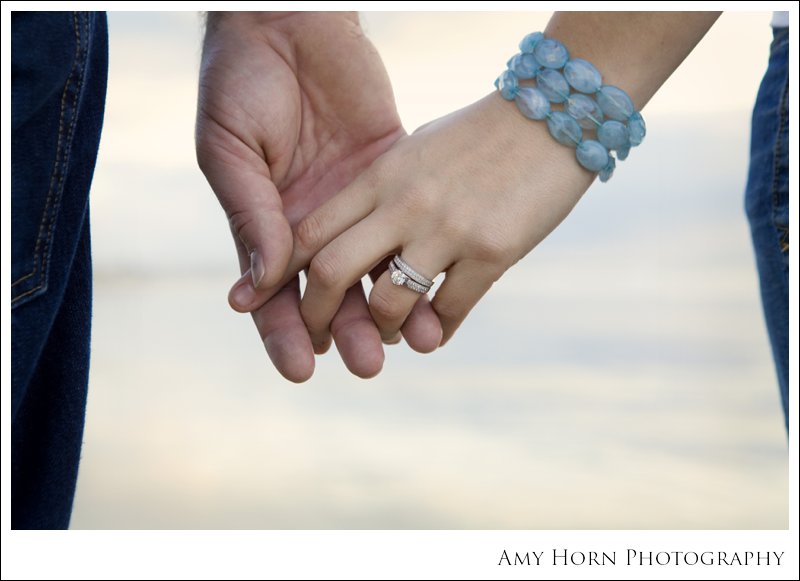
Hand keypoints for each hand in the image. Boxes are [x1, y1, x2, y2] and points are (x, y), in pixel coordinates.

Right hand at [196, 12, 440, 381]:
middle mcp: (316, 223)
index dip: (285, 332)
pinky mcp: (395, 174)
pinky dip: (423, 256)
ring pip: (378, 268)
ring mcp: (359, 203)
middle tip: (367, 362)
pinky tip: (439, 288)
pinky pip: (411, 225)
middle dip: (348, 330)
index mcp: (269, 222)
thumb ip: (250, 215)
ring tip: (413, 340)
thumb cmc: (242, 82)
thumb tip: (262, 285)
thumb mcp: (232, 149)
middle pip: (334, 293)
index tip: (300, 368)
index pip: (276, 294)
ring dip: (393, 307)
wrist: (290, 20)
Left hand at [290, 94, 595, 346]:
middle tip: (320, 338)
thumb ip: (382, 191)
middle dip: (314, 315)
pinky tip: (436, 331)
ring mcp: (448, 228)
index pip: (310, 230)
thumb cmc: (481, 135)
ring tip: (391, 333)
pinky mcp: (492, 250)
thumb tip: (357, 233)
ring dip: (384, 330)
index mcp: (380, 175)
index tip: (275, 297)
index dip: (282, 271)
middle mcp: (405, 203)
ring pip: (388, 304)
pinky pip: (450, 311)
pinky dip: (437, 331)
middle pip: (331, 272)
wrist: (553, 113)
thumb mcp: (417, 152)